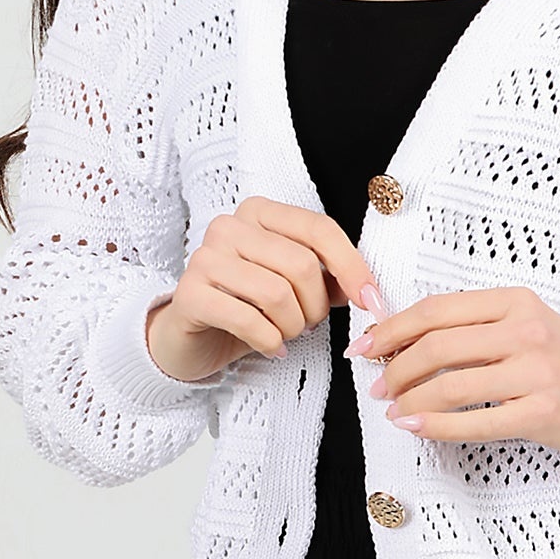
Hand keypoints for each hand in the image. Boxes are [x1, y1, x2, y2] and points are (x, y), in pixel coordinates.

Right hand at [146, 196, 382, 381]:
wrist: (191, 338)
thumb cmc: (247, 306)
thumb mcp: (294, 287)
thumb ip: (329, 279)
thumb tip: (368, 289)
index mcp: (259, 212)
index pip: (319, 228)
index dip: (352, 266)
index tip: (370, 300)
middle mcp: (229, 226)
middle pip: (301, 265)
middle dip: (316, 306)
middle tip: (307, 324)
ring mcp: (205, 257)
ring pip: (277, 293)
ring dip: (292, 326)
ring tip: (285, 334)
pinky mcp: (189, 294)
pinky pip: (249, 320)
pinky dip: (269, 341)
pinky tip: (270, 347)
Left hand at [350, 285, 559, 456]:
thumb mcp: (524, 325)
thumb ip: (473, 327)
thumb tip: (401, 339)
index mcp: (514, 301)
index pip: (436, 310)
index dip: (392, 329)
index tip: (365, 347)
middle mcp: (524, 330)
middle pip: (437, 347)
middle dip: (395, 369)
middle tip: (379, 388)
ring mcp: (536, 372)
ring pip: (450, 385)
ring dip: (410, 402)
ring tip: (394, 412)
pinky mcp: (542, 412)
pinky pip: (475, 421)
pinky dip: (436, 427)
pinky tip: (416, 429)